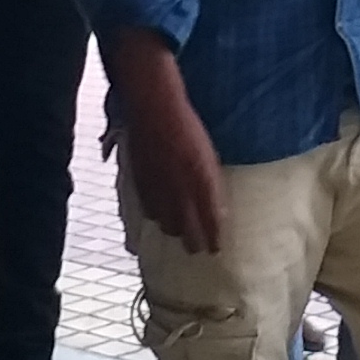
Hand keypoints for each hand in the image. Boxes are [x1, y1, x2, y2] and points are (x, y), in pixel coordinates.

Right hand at [124, 76, 228, 255]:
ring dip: (175, 232)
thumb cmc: (187, 127)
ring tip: (179, 234)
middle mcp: (182, 192)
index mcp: (203, 183)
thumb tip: (218, 210)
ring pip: (168, 226)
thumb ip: (212, 185)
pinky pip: (149, 212)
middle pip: (188, 232)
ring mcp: (160, 191)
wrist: (155, 110)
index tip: (216, 248)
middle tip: (198, 249)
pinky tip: (160, 217)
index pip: (211, 222)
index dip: (213, 239)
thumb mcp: (209, 156)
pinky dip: (156, 217)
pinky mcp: (142, 187)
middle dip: (194, 244)